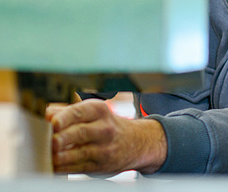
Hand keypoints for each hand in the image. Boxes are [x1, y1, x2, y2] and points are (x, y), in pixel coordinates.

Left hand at [46, 99, 166, 174]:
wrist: (135, 142)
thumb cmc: (104, 125)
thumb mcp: (91, 112)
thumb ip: (65, 112)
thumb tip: (42, 114)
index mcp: (98, 110)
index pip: (78, 112)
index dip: (64, 118)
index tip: (52, 123)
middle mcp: (104, 128)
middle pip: (79, 133)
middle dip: (61, 138)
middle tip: (50, 142)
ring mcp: (104, 148)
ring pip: (79, 153)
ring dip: (60, 157)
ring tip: (49, 156)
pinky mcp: (101, 166)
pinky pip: (78, 168)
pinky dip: (63, 168)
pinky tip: (54, 165)